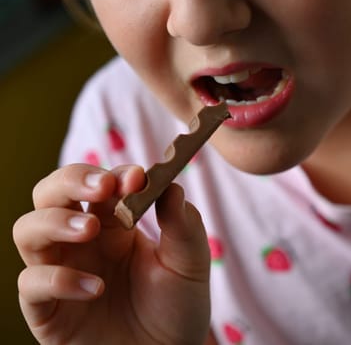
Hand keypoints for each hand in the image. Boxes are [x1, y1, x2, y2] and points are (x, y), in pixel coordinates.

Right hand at [13, 164, 210, 343]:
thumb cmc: (177, 306)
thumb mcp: (189, 263)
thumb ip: (183, 225)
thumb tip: (171, 183)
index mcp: (115, 223)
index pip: (102, 183)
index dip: (116, 175)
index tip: (138, 177)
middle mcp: (82, 241)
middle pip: (51, 193)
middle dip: (72, 181)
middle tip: (103, 187)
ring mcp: (62, 270)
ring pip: (28, 229)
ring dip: (55, 222)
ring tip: (90, 230)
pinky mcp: (48, 308)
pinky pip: (32, 283)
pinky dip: (58, 280)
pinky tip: (96, 288)